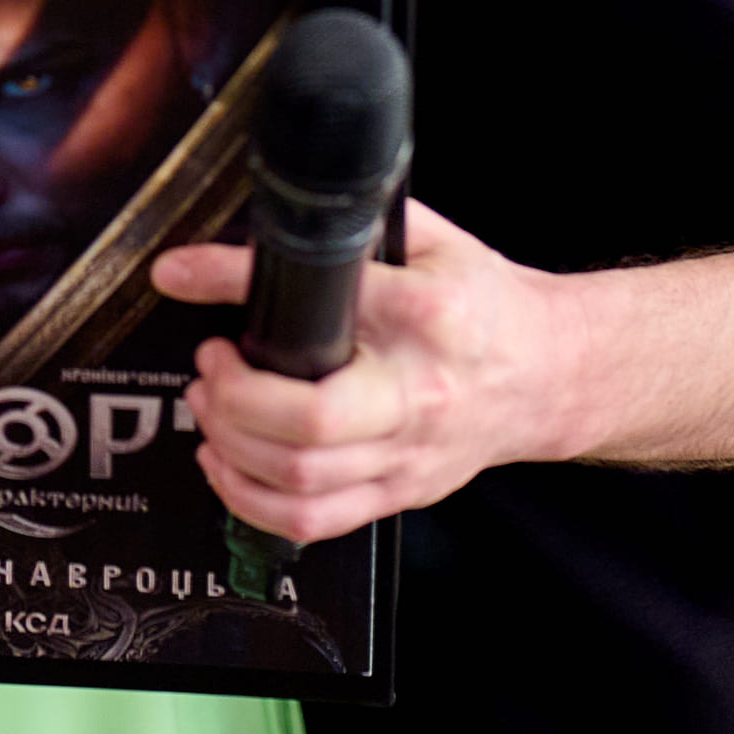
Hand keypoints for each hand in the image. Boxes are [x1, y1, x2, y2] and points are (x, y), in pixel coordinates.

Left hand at [150, 202, 588, 544]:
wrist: (552, 373)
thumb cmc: (488, 303)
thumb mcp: (434, 240)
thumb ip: (361, 226)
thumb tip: (276, 212)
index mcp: (429, 315)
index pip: (321, 305)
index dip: (233, 284)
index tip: (182, 273)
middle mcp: (419, 393)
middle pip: (307, 423)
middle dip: (233, 397)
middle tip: (209, 364)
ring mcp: (410, 454)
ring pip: (300, 481)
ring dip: (231, 448)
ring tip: (210, 409)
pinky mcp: (400, 493)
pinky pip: (312, 521)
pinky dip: (251, 501)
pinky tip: (228, 465)